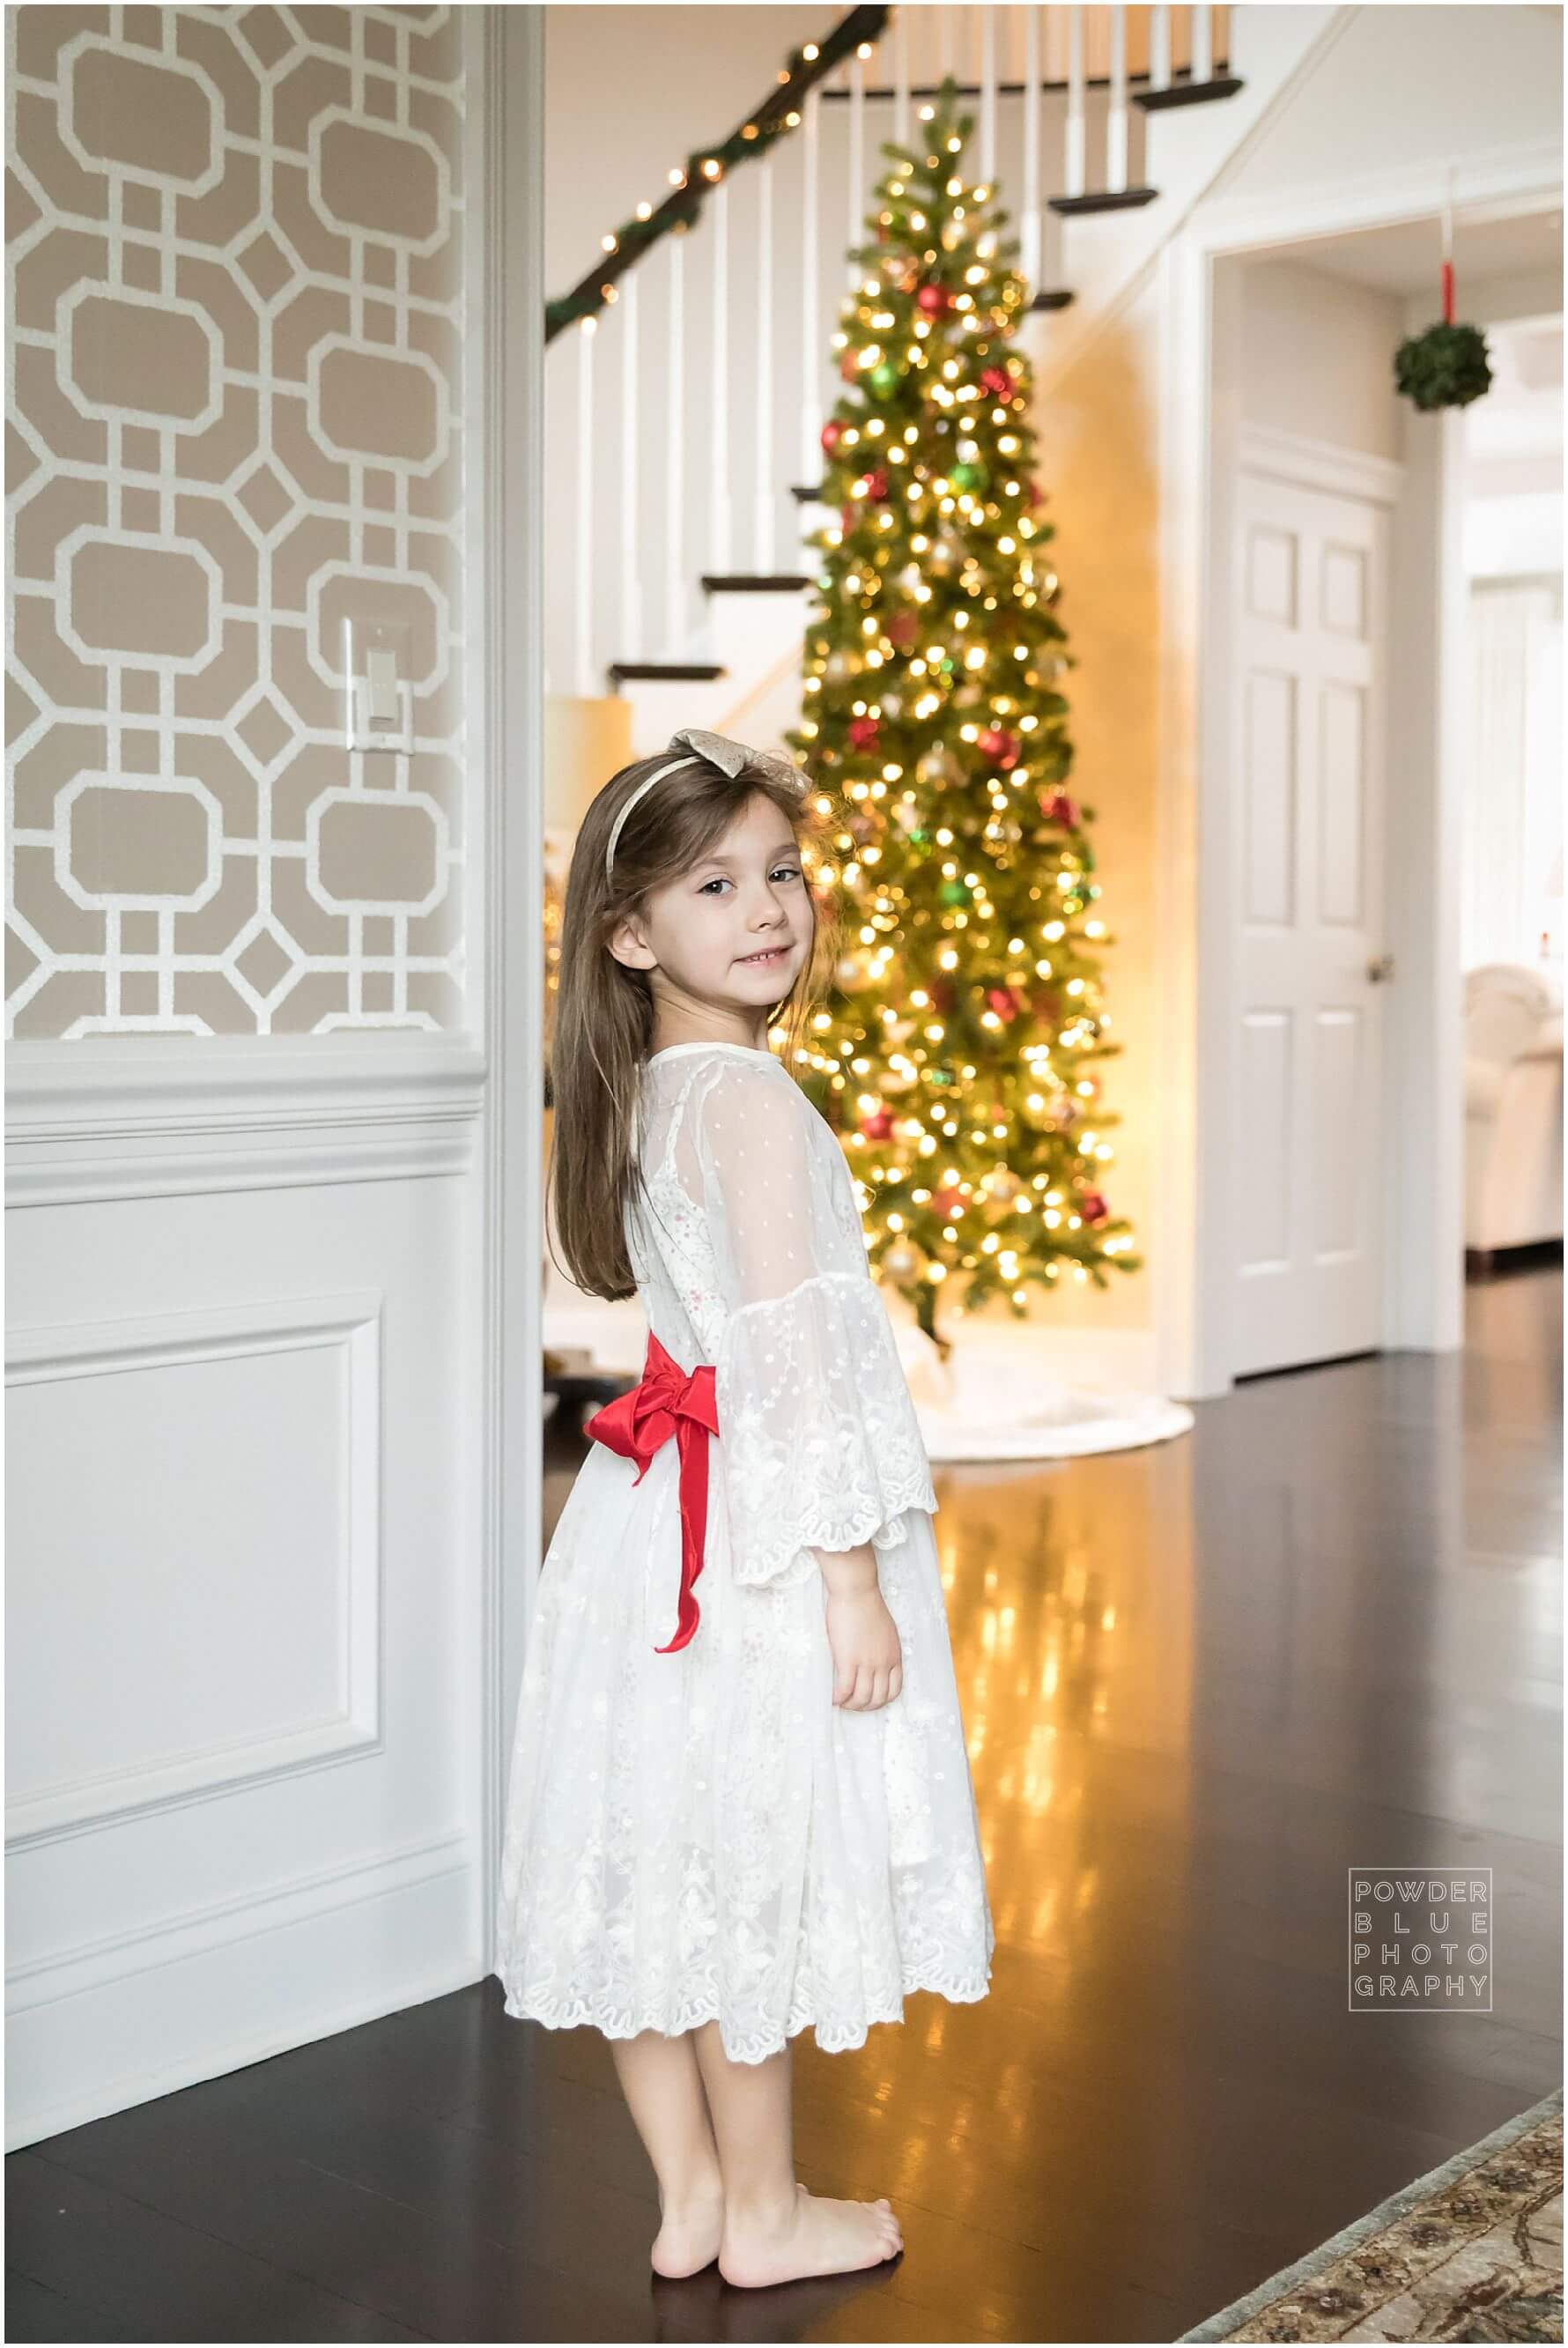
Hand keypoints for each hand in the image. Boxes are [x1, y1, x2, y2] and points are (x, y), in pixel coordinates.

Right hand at [824, 1585, 902, 1711]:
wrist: (857, 1591)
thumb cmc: (867, 1605)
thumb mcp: (885, 1630)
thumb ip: (883, 1648)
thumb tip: (873, 1658)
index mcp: (894, 1656)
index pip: (894, 1690)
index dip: (881, 1701)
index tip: (869, 1700)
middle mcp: (883, 1662)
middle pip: (878, 1698)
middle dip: (865, 1707)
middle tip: (852, 1704)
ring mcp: (867, 1662)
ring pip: (862, 1697)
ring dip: (851, 1705)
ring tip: (841, 1702)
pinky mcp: (849, 1659)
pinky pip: (845, 1689)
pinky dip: (839, 1698)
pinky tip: (832, 1698)